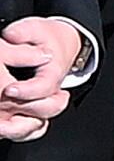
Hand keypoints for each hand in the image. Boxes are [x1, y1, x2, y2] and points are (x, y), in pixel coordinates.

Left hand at [0, 18, 81, 133]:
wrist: (60, 46)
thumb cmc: (47, 39)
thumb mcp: (34, 29)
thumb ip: (21, 33)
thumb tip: (9, 36)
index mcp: (54, 74)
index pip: (43, 88)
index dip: (26, 91)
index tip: (8, 89)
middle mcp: (53, 93)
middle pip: (42, 110)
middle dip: (20, 109)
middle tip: (4, 100)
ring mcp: (45, 103)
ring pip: (37, 124)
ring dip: (17, 127)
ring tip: (1, 126)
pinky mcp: (36, 109)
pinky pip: (30, 129)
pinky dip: (17, 130)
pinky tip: (3, 128)